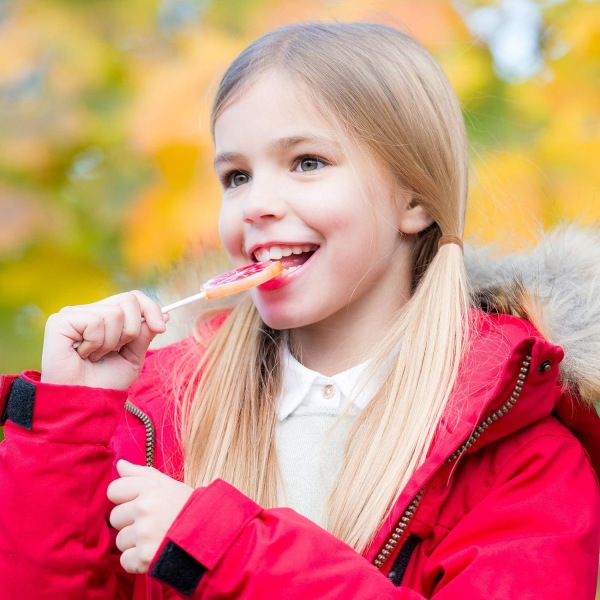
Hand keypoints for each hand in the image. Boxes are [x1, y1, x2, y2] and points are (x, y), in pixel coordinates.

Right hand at [41, 290, 167, 388]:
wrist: (84, 403)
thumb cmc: (106, 383)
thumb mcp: (133, 357)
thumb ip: (145, 334)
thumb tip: (164, 315)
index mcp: (105, 317)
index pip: (133, 297)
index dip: (151, 309)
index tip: (161, 328)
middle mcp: (89, 311)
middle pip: (128, 300)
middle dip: (132, 330)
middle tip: (116, 350)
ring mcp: (73, 314)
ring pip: (114, 313)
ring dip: (111, 342)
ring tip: (95, 356)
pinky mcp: (60, 321)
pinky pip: (95, 322)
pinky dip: (96, 343)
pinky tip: (83, 354)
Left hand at [107, 460, 193, 574]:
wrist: (212, 534)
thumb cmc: (188, 507)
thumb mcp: (168, 484)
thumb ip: (141, 473)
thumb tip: (119, 464)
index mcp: (150, 487)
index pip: (114, 490)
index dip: (124, 498)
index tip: (139, 504)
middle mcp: (144, 508)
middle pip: (115, 517)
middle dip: (130, 522)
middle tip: (153, 523)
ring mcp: (144, 533)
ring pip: (120, 540)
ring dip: (135, 542)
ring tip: (157, 538)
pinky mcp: (144, 556)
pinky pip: (125, 560)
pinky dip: (137, 561)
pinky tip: (155, 552)